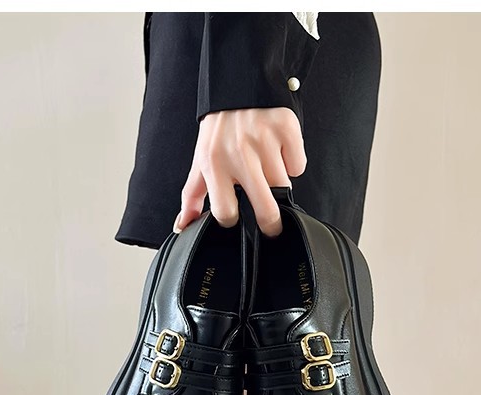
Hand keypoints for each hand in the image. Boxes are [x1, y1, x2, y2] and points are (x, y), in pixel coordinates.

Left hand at [174, 107, 307, 236]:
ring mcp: (265, 141)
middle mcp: (239, 153)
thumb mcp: (200, 160)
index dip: (233, 219)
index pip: (226, 213)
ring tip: (267, 166)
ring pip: (284, 187)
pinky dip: (292, 162)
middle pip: (265, 210)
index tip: (237, 214)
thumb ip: (192, 196)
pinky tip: (280, 151)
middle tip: (270, 222)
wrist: (238, 84)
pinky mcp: (286, 130)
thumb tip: (182, 226)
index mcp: (214, 164)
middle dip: (270, 223)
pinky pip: (298, 166)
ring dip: (278, 183)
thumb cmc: (219, 129)